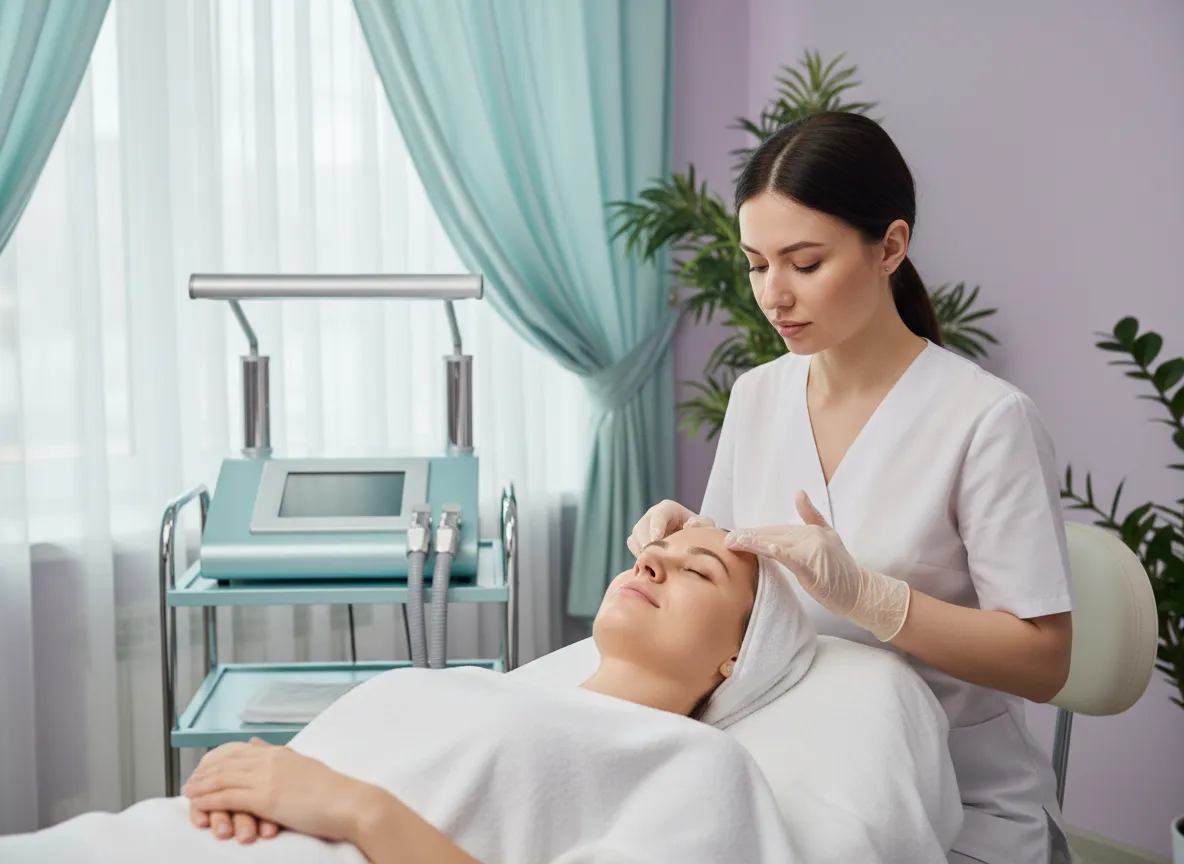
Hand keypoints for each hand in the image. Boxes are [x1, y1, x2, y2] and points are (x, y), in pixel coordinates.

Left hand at [183, 738, 376, 843]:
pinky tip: (198, 804)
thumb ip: (278, 755)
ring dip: (201, 786)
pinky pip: (228, 797)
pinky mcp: (265, 797)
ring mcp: (267, 777)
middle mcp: (270, 760)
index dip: (218, 759)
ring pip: (223, 778)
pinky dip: (209, 800)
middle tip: (189, 781)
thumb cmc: (332, 791)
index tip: (204, 767)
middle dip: (204, 772)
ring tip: (187, 792)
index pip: (239, 752)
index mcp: (280, 752)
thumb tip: (257, 744)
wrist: (348, 803)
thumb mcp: (302, 765)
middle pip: (226, 762)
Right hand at [628, 500, 714, 555]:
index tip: (656, 539)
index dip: (656, 526)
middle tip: (654, 557)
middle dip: (646, 542)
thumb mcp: (705, 525)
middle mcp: (652, 516)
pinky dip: (640, 556)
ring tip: (654, 563)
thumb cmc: (698, 530)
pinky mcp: (637, 539)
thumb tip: (689, 526)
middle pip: (641, 527)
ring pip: (634, 538)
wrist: (690, 539)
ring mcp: (642, 527)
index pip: (659, 515)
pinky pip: (632, 547)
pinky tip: (651, 565)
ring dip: (642, 552)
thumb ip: (701, 523)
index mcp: (668, 509)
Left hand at [725, 491, 911, 641]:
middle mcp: (809, 535)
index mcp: (808, 530)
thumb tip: (799, 492)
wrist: (861, 591)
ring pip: (775, 543)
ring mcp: (812, 549)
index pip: (774, 531)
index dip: (753, 533)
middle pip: (771, 534)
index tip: (732, 535)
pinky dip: (774, 551)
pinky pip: (789, 557)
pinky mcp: (812, 565)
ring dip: (752, 541)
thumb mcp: (828, 536)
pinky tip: (760, 548)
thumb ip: (812, 516)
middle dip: (746, 536)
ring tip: (732, 541)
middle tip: (724, 538)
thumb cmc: (841, 570)